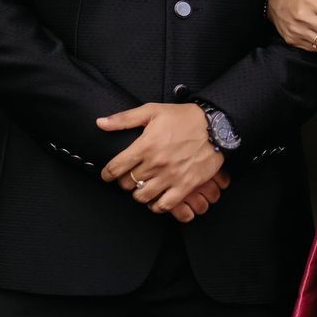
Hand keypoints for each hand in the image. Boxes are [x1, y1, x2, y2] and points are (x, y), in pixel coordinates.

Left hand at [97, 103, 223, 217]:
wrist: (215, 126)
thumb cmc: (184, 117)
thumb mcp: (152, 111)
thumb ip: (124, 119)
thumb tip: (100, 123)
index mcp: (145, 145)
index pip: (115, 168)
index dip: (107, 174)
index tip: (107, 175)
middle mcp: (156, 163)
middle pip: (127, 183)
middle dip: (124, 182)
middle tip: (129, 177)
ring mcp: (171, 176)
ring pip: (142, 197)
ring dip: (138, 194)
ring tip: (142, 187)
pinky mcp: (185, 186)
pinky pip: (164, 205)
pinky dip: (156, 205)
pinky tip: (156, 198)